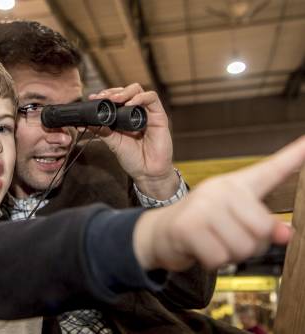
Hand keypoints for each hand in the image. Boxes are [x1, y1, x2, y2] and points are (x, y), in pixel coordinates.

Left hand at [88, 83, 176, 198]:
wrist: (147, 172)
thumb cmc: (132, 158)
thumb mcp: (113, 143)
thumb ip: (102, 131)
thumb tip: (86, 122)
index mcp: (124, 117)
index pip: (115, 98)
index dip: (104, 96)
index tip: (92, 99)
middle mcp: (136, 112)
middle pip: (125, 91)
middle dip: (112, 92)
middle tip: (102, 97)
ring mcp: (147, 112)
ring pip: (137, 90)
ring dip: (124, 92)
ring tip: (114, 100)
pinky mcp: (159, 116)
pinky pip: (152, 98)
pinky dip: (140, 98)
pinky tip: (130, 104)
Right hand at [133, 135, 304, 270]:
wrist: (160, 232)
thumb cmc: (201, 226)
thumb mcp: (234, 223)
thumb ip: (263, 226)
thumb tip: (286, 234)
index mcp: (236, 185)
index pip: (272, 169)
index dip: (296, 154)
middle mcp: (221, 189)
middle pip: (263, 229)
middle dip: (249, 245)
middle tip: (228, 238)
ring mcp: (203, 206)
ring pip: (242, 247)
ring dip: (229, 255)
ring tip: (213, 242)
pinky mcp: (189, 226)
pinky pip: (219, 257)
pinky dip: (212, 262)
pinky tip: (200, 248)